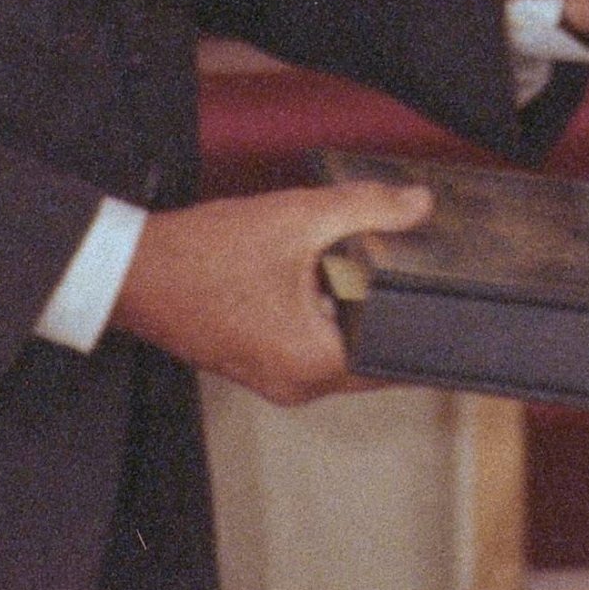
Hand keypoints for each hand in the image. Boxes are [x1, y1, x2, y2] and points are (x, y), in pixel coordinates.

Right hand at [108, 176, 432, 407]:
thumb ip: (367, 210)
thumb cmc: (206, 253)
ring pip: (343, 345)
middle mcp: (299, 385)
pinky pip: (315, 342)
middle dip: (392, 308)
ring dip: (356, 307)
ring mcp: (277, 379)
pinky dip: (328, 311)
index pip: (398, 357)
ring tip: (373, 260)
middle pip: (373, 351)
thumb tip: (421, 204)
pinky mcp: (260, 363)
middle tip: (418, 264)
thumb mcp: (297, 218)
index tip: (456, 297)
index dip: (428, 325)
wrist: (132, 272)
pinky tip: (328, 271)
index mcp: (315, 364)